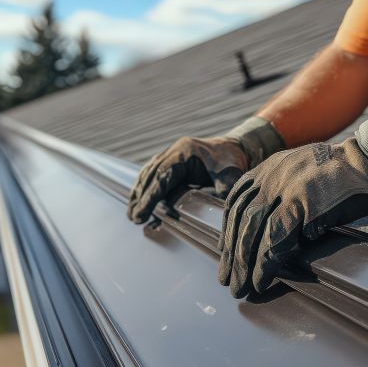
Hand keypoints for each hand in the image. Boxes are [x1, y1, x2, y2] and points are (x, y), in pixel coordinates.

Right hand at [128, 137, 248, 223]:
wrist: (235, 147)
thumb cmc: (232, 161)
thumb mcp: (231, 175)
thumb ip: (223, 190)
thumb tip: (219, 211)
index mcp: (185, 152)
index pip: (162, 177)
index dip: (150, 197)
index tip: (141, 214)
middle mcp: (174, 150)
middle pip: (151, 176)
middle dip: (141, 198)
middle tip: (134, 218)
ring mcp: (171, 153)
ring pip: (149, 174)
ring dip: (139, 193)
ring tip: (132, 214)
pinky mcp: (171, 159)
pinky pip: (153, 173)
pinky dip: (145, 187)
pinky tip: (138, 200)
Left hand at [217, 138, 367, 297]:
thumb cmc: (344, 172)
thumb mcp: (302, 173)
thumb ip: (283, 194)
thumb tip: (270, 232)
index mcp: (268, 168)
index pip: (236, 202)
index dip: (228, 230)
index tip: (225, 251)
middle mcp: (271, 176)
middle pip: (241, 220)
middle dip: (231, 253)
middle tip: (227, 279)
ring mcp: (285, 189)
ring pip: (253, 231)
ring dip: (243, 264)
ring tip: (240, 287)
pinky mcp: (302, 205)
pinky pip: (276, 239)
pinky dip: (265, 264)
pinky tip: (262, 280)